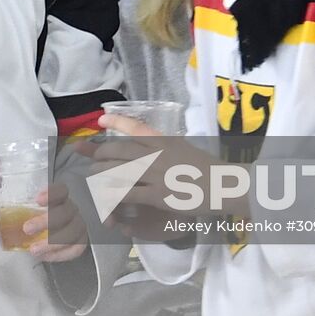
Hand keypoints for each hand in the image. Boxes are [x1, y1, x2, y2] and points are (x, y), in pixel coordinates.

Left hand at [0, 184, 88, 261]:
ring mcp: (79, 225)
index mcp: (58, 198)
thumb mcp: (24, 217)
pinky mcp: (81, 242)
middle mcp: (71, 209)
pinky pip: (77, 249)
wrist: (60, 232)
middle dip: (46, 221)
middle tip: (27, 229)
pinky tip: (46, 257)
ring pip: (73, 232)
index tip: (36, 199)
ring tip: (34, 250)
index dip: (52, 193)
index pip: (61, 190)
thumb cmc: (39, 221)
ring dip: (53, 242)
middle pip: (65, 212)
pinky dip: (61, 255)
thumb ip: (7, 221)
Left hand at [90, 114, 231, 238]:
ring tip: (94, 175)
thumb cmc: (207, 168)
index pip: (136, 127)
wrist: (223, 185)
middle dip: (100, 152)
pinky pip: (128, 193)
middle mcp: (157, 155)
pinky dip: (113, 194)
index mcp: (165, 141)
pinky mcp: (157, 195)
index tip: (101, 120)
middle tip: (91, 155)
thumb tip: (148, 146)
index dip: (116, 122)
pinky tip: (105, 196)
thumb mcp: (184, 149)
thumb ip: (166, 147)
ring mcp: (156, 175)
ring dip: (102, 173)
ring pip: (119, 170)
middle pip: (120, 150)